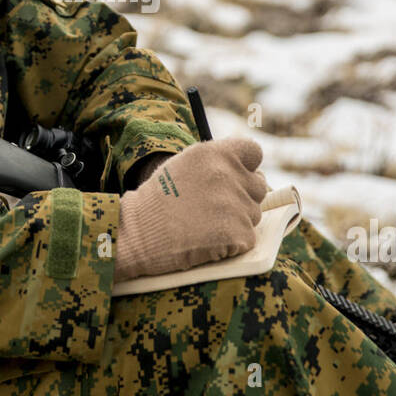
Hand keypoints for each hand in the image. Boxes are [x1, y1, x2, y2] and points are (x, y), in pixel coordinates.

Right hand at [114, 137, 268, 280]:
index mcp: (216, 153)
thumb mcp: (185, 165)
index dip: (247, 167)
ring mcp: (235, 205)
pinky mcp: (237, 234)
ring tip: (205, 224)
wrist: (138, 233)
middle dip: (242, 196)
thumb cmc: (159, 199)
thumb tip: (250, 171)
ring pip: (253, 214)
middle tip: (214, 207)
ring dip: (236, 221)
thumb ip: (218, 162)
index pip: (254, 152)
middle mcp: (229, 175)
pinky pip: (248, 238)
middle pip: (258, 186)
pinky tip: (207, 239)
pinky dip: (232, 243)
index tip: (236, 178)